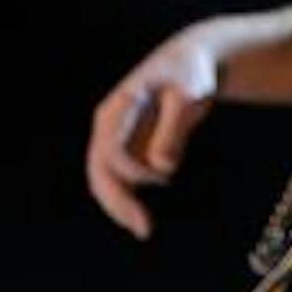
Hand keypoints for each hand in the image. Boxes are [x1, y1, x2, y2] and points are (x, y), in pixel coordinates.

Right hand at [85, 26, 223, 239]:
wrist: (192, 62)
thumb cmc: (190, 72)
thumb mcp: (187, 93)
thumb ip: (174, 128)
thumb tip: (161, 166)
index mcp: (117, 109)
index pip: (111, 149)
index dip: (134, 169)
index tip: (165, 176)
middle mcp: (109, 126)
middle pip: (99, 170)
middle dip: (117, 201)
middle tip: (143, 229)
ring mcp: (116, 138)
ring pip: (105, 180)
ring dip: (120, 205)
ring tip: (144, 229)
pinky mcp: (129, 148)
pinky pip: (121, 180)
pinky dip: (128, 198)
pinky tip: (143, 219)